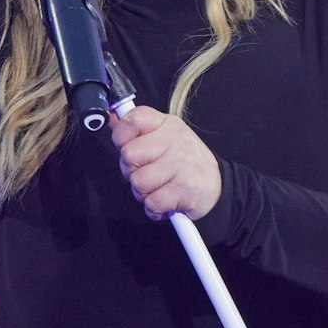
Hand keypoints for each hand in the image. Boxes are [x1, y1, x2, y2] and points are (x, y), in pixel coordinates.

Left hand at [111, 106, 221, 221]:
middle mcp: (175, 140)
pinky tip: (165, 203)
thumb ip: (137, 131)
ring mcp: (181, 164)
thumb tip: (111, 118)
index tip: (127, 147)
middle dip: (131, 171)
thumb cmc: (184, 162)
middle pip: (129, 155)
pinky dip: (154, 209)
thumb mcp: (164, 138)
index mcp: (166, 124)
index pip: (134, 119)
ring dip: (143, 193)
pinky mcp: (185, 189)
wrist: (217, 186)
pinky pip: (152, 202)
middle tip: (147, 174)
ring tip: (158, 189)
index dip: (121, 136)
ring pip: (138, 182)